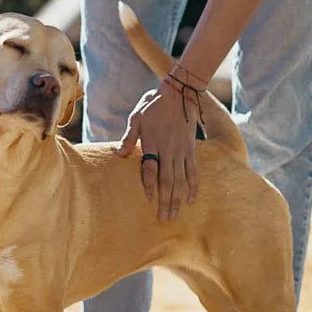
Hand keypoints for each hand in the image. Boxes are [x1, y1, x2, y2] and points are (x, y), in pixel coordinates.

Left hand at [118, 84, 199, 220]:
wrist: (180, 92)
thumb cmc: (153, 104)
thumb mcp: (136, 116)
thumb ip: (128, 136)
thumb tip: (118, 154)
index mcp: (152, 142)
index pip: (151, 168)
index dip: (150, 184)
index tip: (148, 200)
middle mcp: (168, 149)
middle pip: (167, 179)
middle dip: (165, 200)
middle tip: (164, 219)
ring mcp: (181, 150)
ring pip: (181, 179)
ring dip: (177, 198)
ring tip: (174, 215)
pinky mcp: (191, 149)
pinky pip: (193, 171)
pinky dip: (193, 186)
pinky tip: (190, 199)